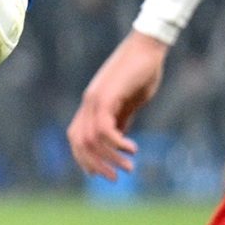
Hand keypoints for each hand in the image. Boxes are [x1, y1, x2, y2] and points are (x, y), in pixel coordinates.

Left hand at [69, 30, 168, 178]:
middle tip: (115, 178)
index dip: (83, 157)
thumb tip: (119, 139)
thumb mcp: (130, 101)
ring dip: (109, 158)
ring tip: (128, 168)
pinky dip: (117, 143)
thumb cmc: (142, 71)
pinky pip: (104, 128)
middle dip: (94, 164)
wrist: (148, 47)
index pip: (76, 137)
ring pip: (91, 139)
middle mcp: (89, 102)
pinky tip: (132, 149)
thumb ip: (122, 118)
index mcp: (91, 104)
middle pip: (79, 142)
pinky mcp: (107, 96)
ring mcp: (95, 99)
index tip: (99, 173)